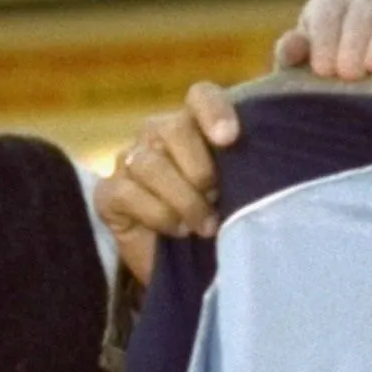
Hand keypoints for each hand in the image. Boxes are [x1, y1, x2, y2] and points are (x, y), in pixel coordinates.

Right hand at [95, 83, 238, 286]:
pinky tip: (175, 230)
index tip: (229, 139)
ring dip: (183, 199)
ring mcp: (129, 162)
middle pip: (172, 127)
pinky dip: (157, 214)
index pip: (200, 96)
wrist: (189, 274)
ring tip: (204, 226)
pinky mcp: (108, 194)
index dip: (213, 111)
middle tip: (216, 198)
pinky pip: (127, 192)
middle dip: (199, 167)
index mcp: (195, 127)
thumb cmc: (221, 227)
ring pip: (149, 163)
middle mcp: (158, 137)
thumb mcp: (241, 194)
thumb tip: (264, 162)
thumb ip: (245, 169)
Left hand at [272, 0, 371, 79]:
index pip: (328, 5)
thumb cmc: (314, 82)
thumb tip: (291, 47)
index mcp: (327, 5)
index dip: (325, 34)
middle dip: (353, 41)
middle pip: (361, 9)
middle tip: (348, 74)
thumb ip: (292, 54)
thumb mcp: (295, 69)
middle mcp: (359, 4)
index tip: (323, 69)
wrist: (339, 101)